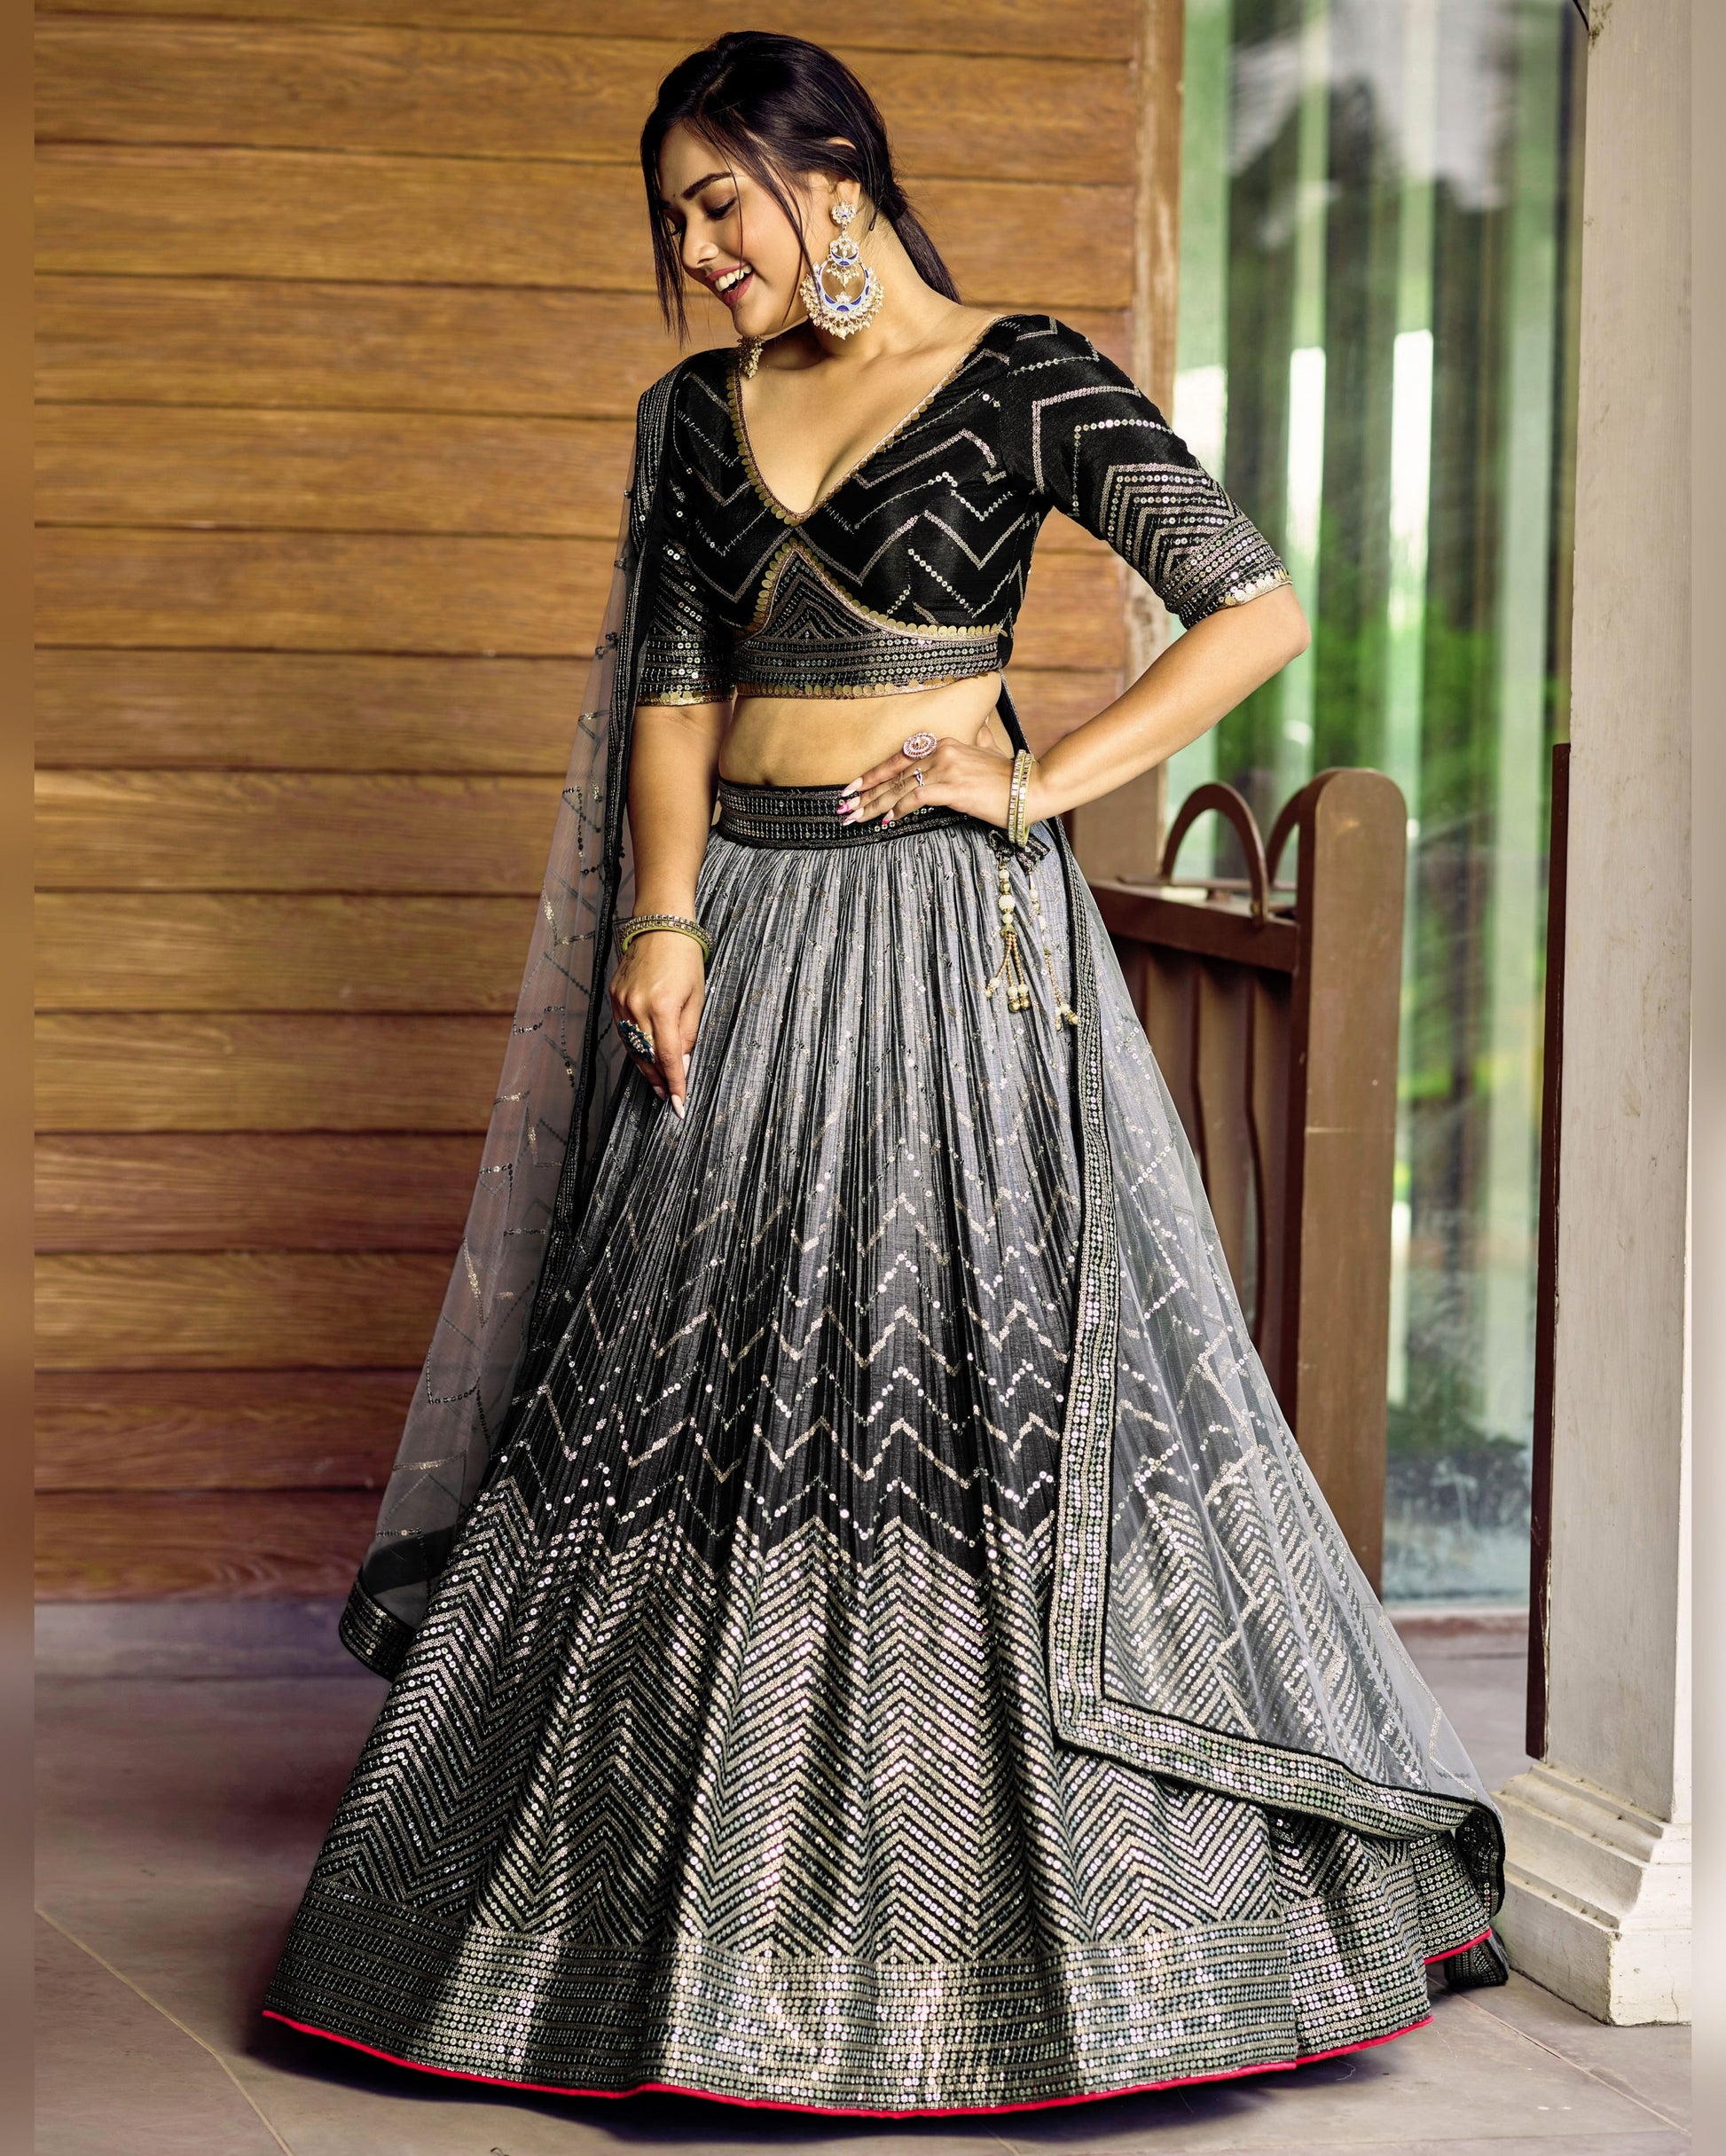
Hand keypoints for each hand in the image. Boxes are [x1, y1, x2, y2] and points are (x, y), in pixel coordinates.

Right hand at [609, 930, 704, 1116]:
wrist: (660, 925)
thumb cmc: (685, 958)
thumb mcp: (697, 997)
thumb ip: (688, 1033)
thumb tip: (681, 1063)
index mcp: (662, 1007)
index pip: (666, 1056)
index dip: (674, 1083)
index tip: (678, 1103)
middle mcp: (637, 1006)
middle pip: (646, 1056)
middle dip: (658, 1079)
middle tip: (668, 1096)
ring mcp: (621, 1002)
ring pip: (632, 1046)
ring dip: (645, 1066)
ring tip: (658, 1082)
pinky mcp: (614, 996)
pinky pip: (623, 1030)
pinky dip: (635, 1046)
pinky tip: (644, 1056)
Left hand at [836, 719, 1030, 830]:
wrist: (1030, 788)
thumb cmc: (1009, 777)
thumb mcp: (989, 751)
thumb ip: (978, 739)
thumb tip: (979, 729)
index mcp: (944, 743)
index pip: (899, 759)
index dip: (873, 774)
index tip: (854, 787)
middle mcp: (941, 751)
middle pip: (893, 774)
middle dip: (865, 792)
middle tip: (844, 807)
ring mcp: (945, 768)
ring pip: (899, 787)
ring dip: (874, 806)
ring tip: (856, 818)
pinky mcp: (951, 787)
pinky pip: (915, 798)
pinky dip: (898, 810)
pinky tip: (886, 821)